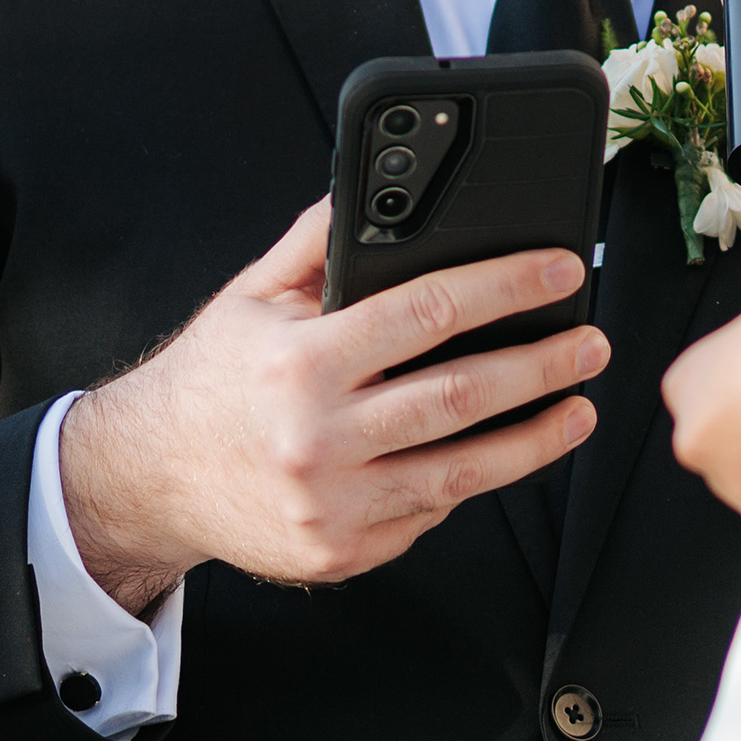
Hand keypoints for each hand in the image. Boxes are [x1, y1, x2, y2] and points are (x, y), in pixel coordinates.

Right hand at [60, 198, 602, 611]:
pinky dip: (471, 481)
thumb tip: (370, 189)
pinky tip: (501, 452)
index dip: (504, 287)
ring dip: (536, 438)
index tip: (556, 272)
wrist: (151, 479)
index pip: (427, 312)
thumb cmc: (211, 381)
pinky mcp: (344, 552)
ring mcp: (334, 505)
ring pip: (463, 470)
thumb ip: (316, 242)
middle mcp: (318, 438)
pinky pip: (429, 512)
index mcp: (301, 362)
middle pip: (462, 396)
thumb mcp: (251, 296)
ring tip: (578, 407)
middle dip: (543, 365)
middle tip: (590, 343)